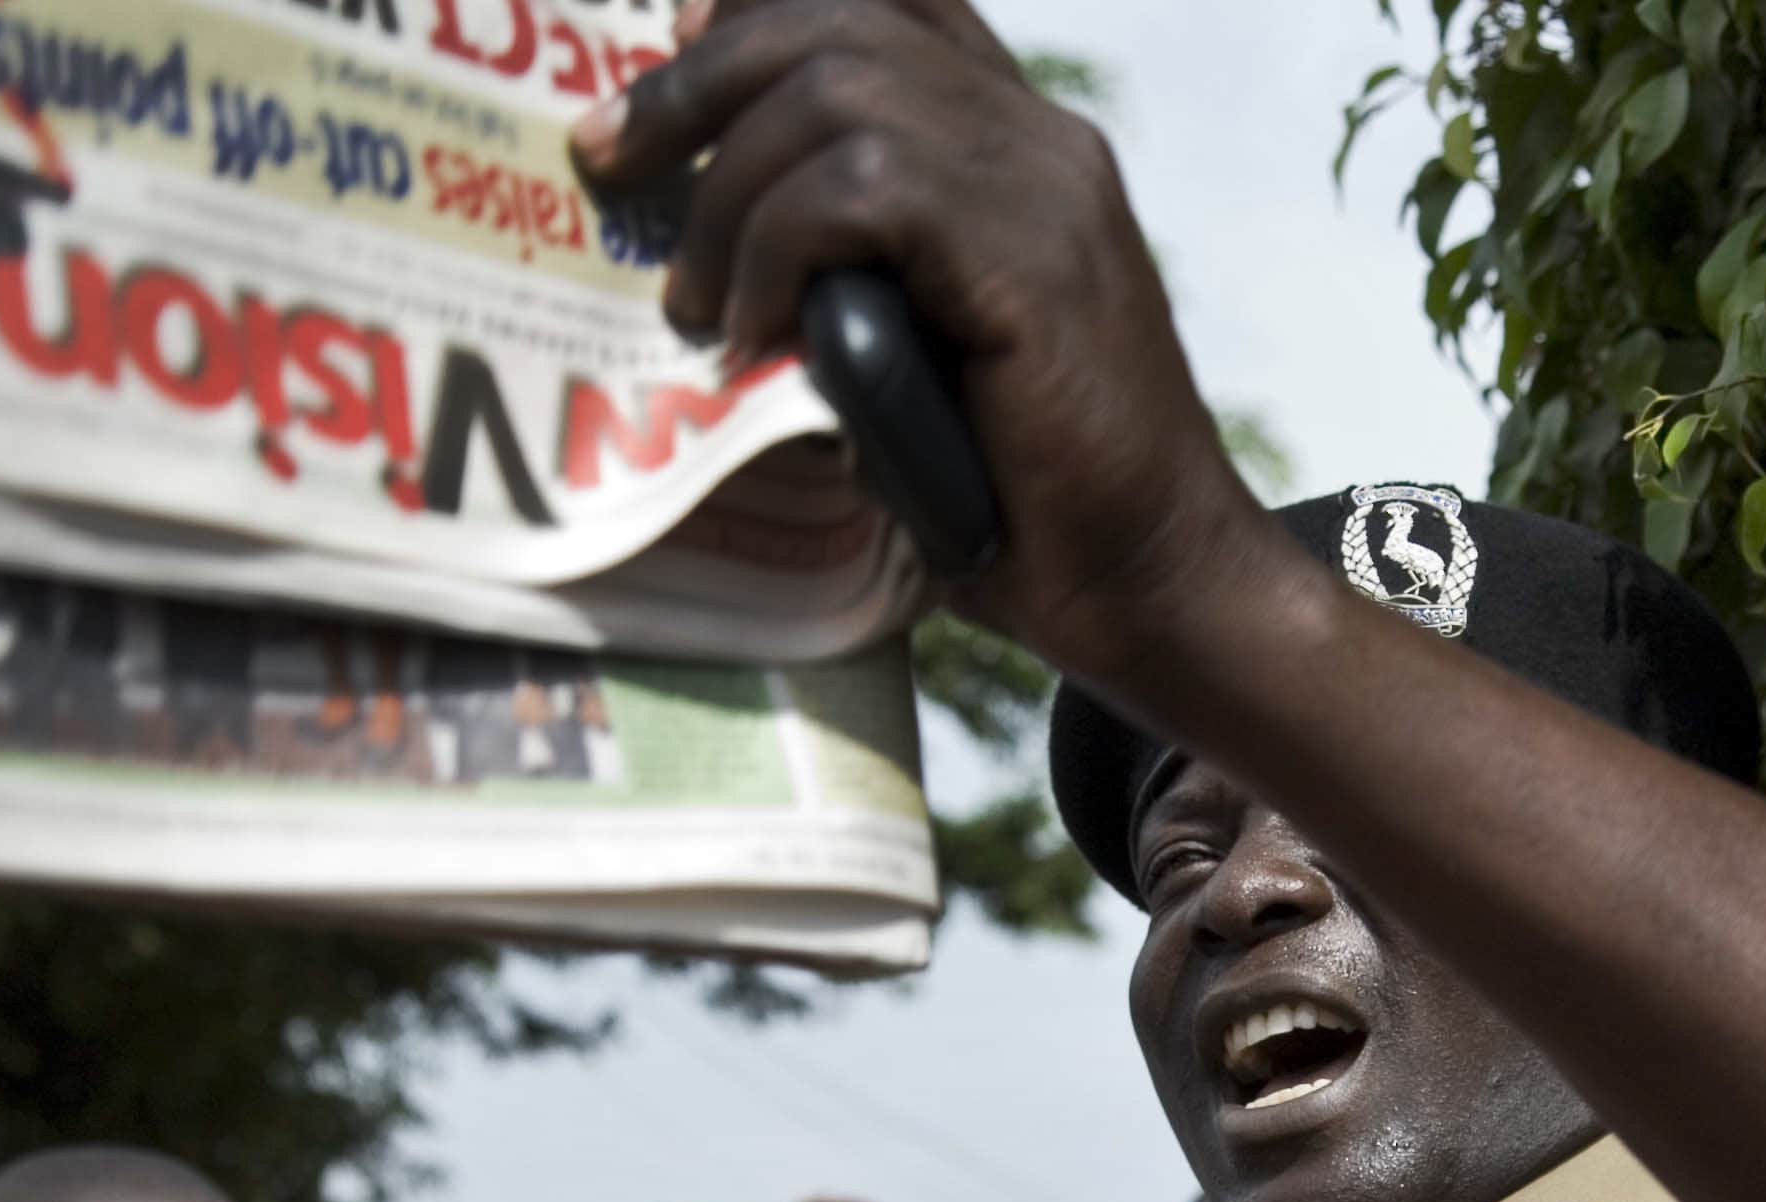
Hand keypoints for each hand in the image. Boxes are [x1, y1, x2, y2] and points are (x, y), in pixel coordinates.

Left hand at [573, 0, 1292, 683]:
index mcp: (1021, 150)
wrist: (1156, 580)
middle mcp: (1039, 139)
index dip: (768, 7)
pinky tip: (756, 331)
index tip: (674, 54)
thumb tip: (722, 278)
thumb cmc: (1035, 507)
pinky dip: (779, 248)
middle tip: (609, 156)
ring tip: (694, 302)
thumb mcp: (925, 362)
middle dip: (698, 77)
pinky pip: (863, 187)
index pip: (896, 2)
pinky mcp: (1032, 255)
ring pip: (837, 91)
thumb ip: (855, 290)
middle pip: (841, 19)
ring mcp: (1044, 187)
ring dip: (727, 189)